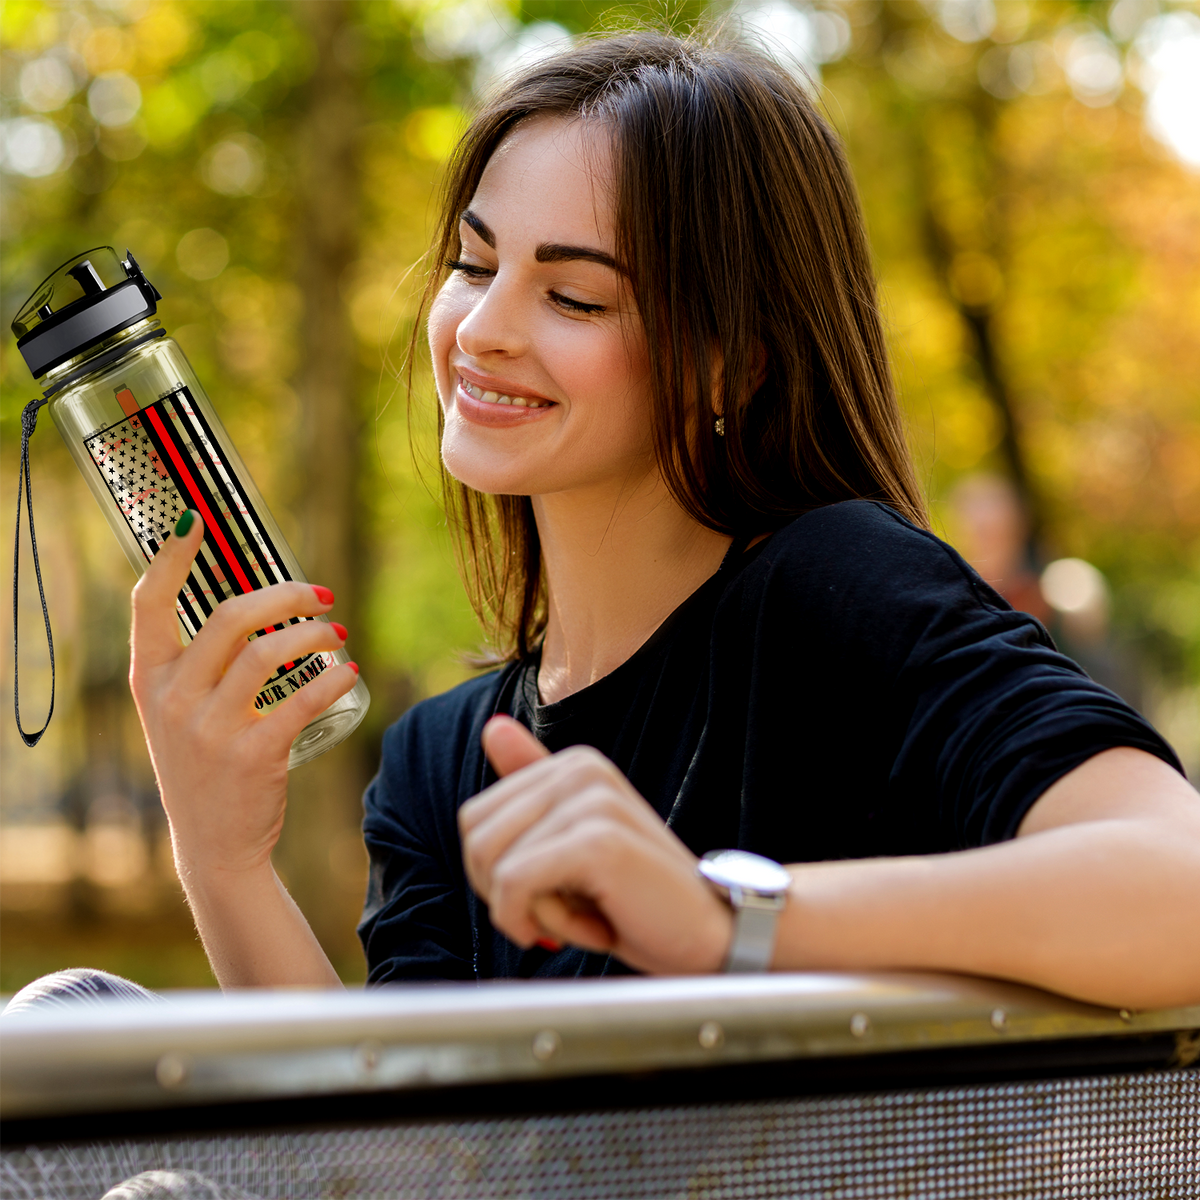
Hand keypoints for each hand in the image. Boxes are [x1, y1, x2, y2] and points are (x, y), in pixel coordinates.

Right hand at [129, 512, 358, 878]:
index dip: (172, 557)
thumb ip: (200, 665)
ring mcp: (210, 729)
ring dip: (315, 634)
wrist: (213, 846)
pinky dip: (333, 678)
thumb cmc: (205, 767)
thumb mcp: (180, 714)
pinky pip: (303, 699)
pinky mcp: (253, 755)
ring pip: (270, 652)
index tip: (196, 521)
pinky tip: (348, 673)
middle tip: (322, 595)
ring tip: (339, 635)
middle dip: (286, 595)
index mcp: (150, 680)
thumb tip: (256, 605)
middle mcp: (173, 699)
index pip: (149, 603)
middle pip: (232, 616)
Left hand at [459, 716, 733, 973]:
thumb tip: (492, 728)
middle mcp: (581, 769)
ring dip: (533, 914)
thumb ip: (534, 788)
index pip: (474, 819)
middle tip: (572, 910)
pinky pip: (515, 887)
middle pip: (475, 840)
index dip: (499, 876)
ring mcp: (591, 800)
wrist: (713, 934)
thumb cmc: (638, 898)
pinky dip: (543, 925)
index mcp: (573, 764)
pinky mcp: (598, 840)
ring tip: (591, 915)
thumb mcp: (574, 843)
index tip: (558, 892)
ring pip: (492, 867)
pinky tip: (596, 930)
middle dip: (507, 895)